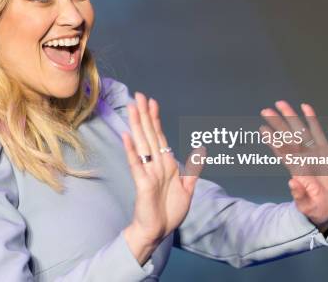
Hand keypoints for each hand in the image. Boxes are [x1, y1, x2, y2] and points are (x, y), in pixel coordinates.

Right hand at [122, 92, 204, 264]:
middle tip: (139, 95)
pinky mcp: (142, 183)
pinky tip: (127, 136)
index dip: (155, 119)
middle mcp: (155, 164)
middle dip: (144, 115)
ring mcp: (147, 172)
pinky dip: (132, 150)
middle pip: (149, 134)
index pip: (159, 136)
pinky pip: (136, 163)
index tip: (152, 102)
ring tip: (132, 108)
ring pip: (142, 143)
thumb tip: (201, 151)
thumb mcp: (187, 189)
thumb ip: (192, 170)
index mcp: (166, 164)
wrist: (157, 232)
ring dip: (137, 125)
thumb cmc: (169, 211)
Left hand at [260, 101, 327, 234]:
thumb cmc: (317, 209)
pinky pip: (318, 132)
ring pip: (301, 131)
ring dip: (291, 117)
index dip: (272, 141)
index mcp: (296, 170)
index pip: (282, 152)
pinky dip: (312, 119)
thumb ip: (301, 195)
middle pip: (288, 137)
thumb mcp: (308, 206)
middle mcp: (302, 158)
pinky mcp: (326, 152)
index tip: (262, 129)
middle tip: (265, 110)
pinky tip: (305, 107)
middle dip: (277, 124)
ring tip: (281, 104)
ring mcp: (313, 153)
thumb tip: (293, 182)